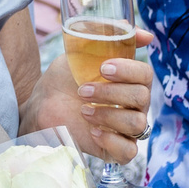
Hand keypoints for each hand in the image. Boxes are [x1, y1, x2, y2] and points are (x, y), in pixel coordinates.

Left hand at [70, 29, 154, 162]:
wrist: (41, 105)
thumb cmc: (65, 77)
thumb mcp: (83, 50)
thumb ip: (112, 36)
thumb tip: (146, 35)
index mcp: (130, 81)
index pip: (145, 75)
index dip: (128, 71)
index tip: (103, 68)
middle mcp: (134, 105)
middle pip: (142, 98)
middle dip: (110, 93)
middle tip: (83, 90)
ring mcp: (126, 128)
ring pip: (137, 124)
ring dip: (108, 115)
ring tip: (83, 110)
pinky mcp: (115, 150)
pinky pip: (129, 151)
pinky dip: (111, 140)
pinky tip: (92, 130)